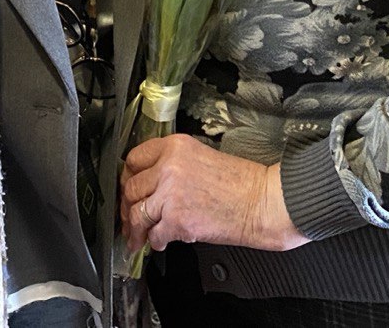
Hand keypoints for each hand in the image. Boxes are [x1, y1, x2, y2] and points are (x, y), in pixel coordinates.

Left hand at [119, 133, 307, 254]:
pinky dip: (154, 241)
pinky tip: (158, 242)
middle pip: (131, 187)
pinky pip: (154, 234)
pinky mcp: (177, 220)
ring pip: (137, 213)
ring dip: (134, 228)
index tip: (128, 187)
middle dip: (127, 205)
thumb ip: (172, 164)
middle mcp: (168, 167)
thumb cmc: (240, 182)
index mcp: (174, 146)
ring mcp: (170, 194)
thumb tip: (152, 182)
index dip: (128, 176)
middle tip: (128, 215)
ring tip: (135, 236)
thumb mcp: (200, 156)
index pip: (134, 158)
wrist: (261, 202)